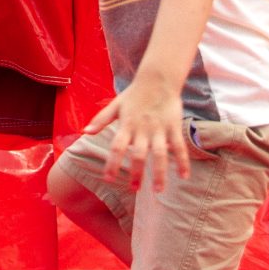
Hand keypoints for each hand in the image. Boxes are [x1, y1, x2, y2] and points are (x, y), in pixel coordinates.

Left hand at [88, 76, 188, 191]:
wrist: (158, 78)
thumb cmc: (134, 94)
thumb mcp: (116, 105)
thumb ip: (101, 119)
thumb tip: (84, 132)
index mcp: (127, 125)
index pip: (117, 147)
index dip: (112, 163)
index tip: (108, 179)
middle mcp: (143, 129)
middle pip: (139, 154)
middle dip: (136, 173)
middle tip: (134, 189)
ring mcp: (159, 129)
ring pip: (160, 154)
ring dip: (160, 173)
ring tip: (159, 190)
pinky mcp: (174, 127)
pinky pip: (179, 147)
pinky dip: (182, 161)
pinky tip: (184, 176)